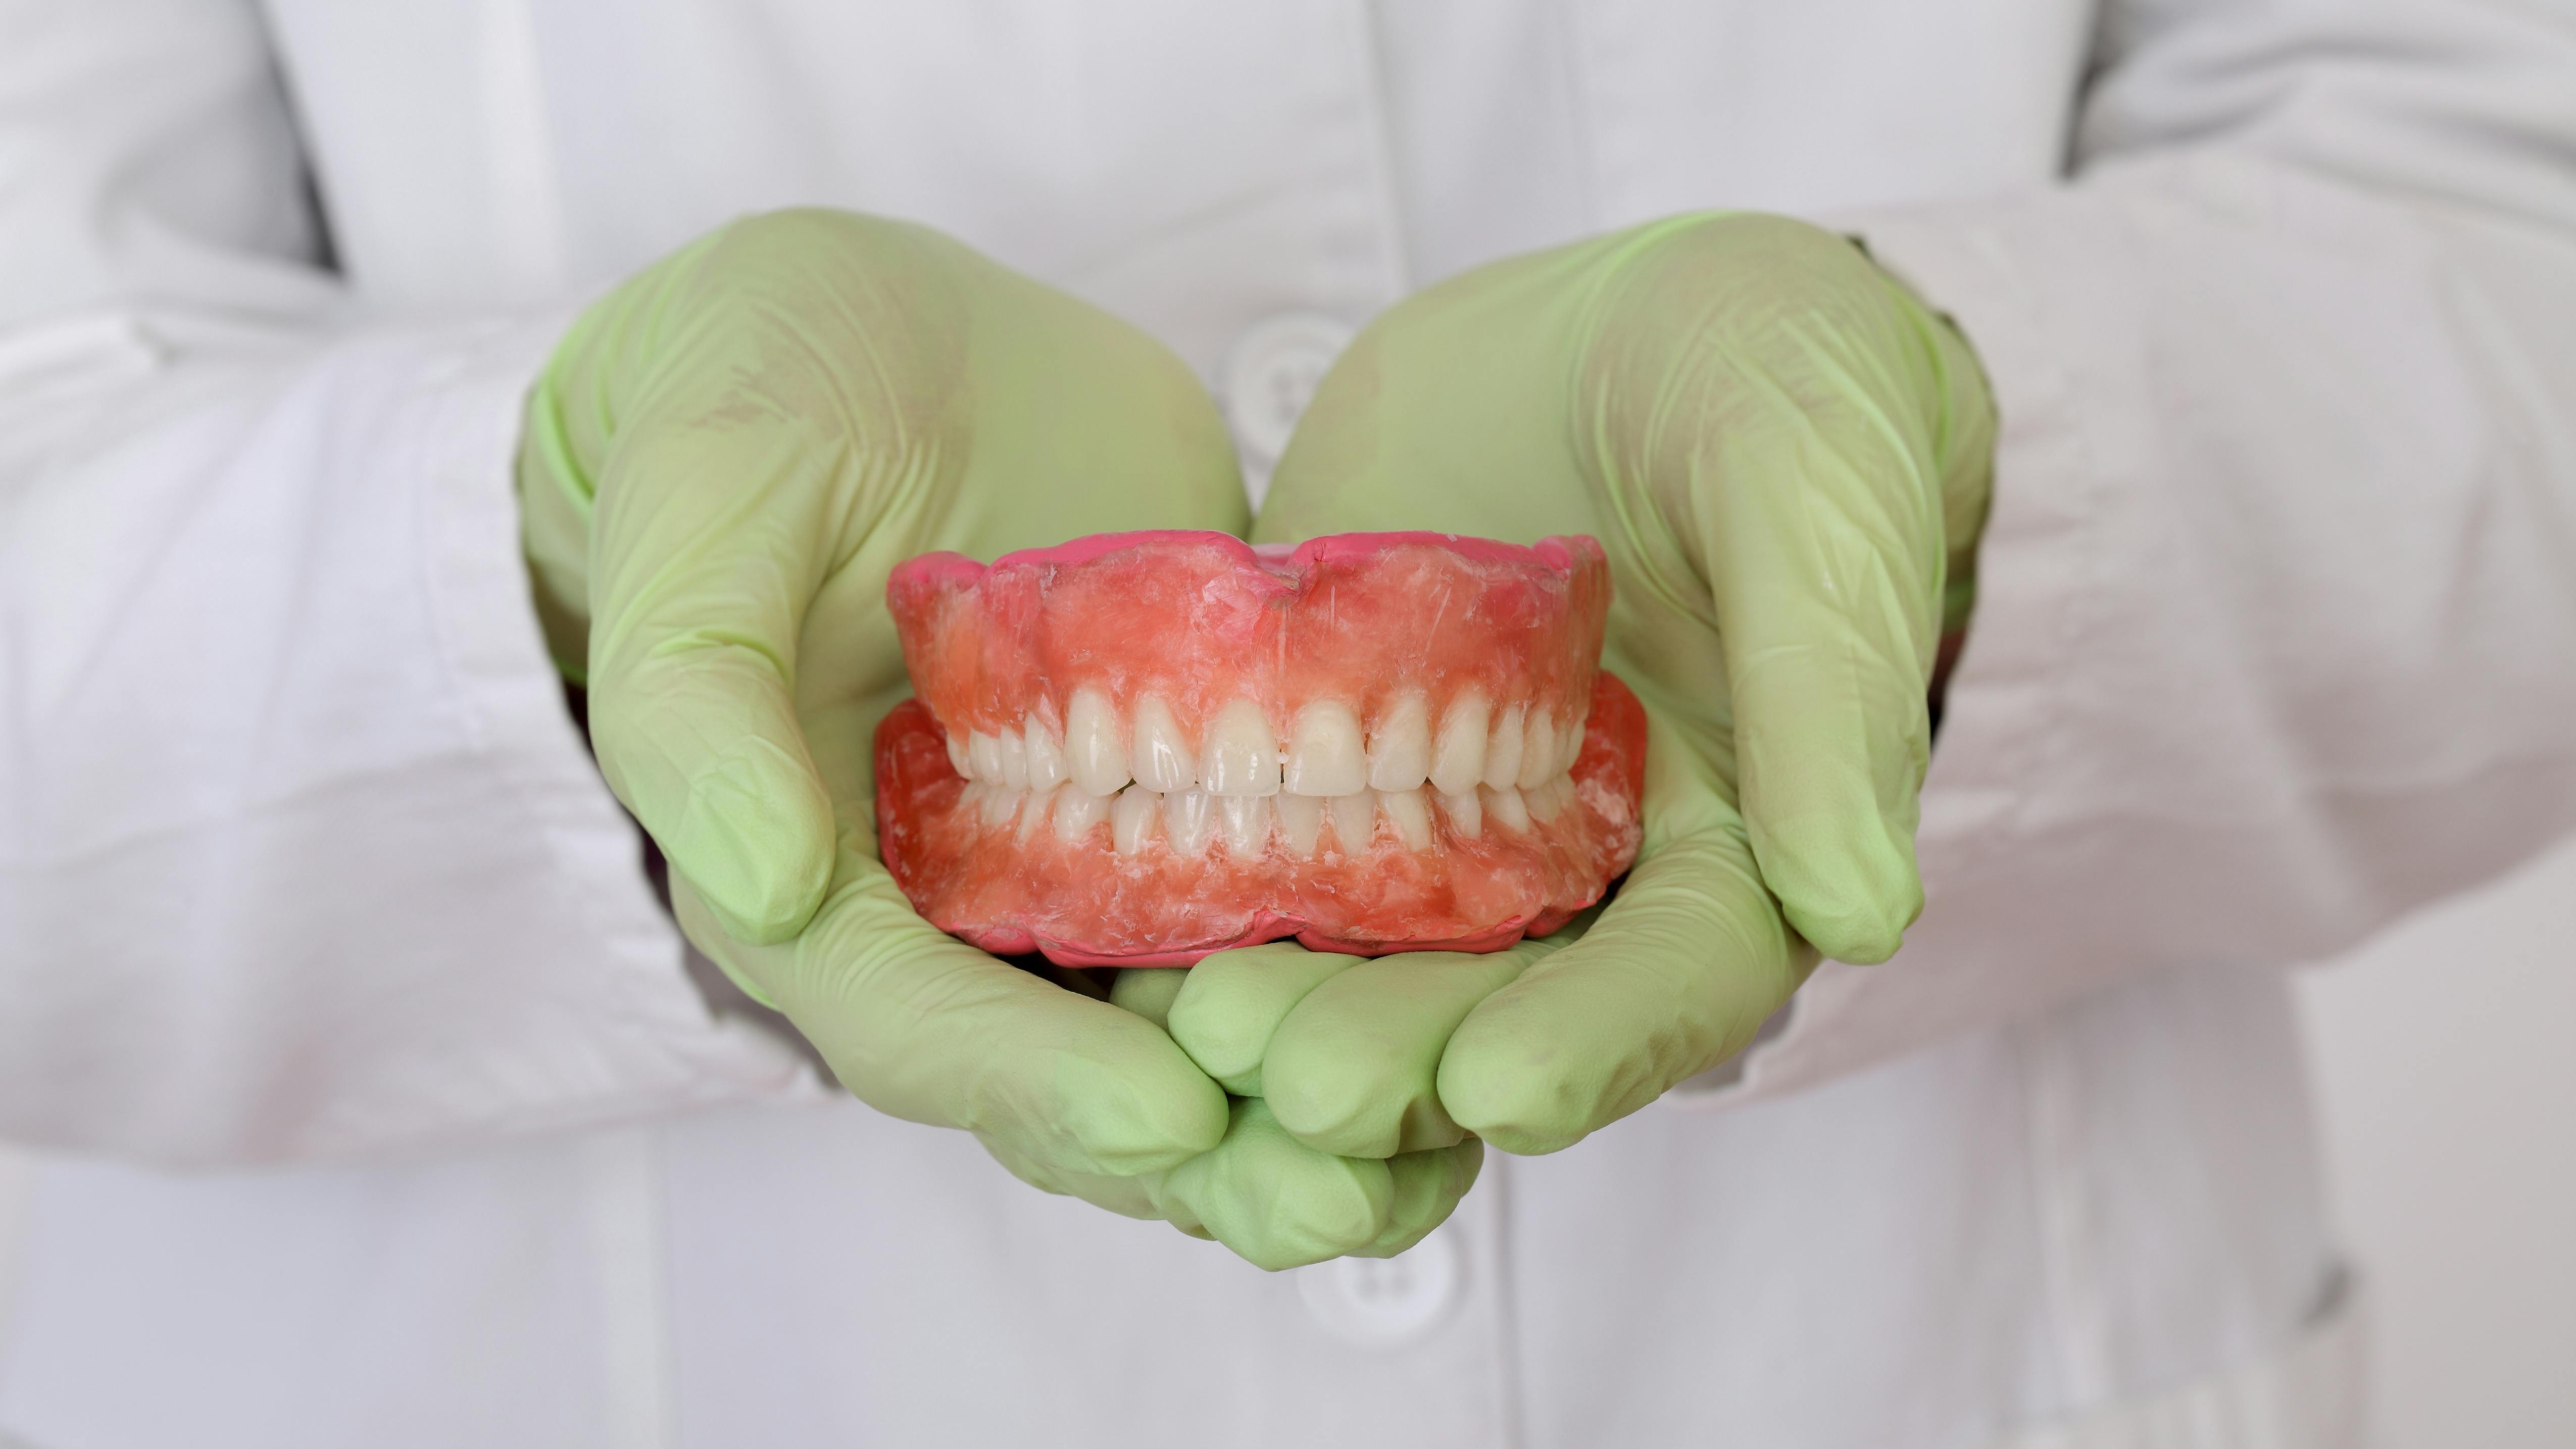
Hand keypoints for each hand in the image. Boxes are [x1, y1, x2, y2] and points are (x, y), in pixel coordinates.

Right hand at [517, 209, 1479, 1268]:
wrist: (885, 333)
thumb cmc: (759, 398)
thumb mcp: (704, 500)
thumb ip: (698, 695)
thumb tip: (753, 884)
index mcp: (812, 877)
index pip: (917, 1023)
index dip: (1037, 1082)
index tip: (1170, 1119)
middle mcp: (952, 909)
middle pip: (1072, 1078)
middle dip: (1208, 1156)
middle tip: (1345, 1199)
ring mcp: (1082, 864)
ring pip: (1189, 1034)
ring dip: (1305, 1111)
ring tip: (1440, 1164)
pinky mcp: (1192, 800)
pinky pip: (1275, 919)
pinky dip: (1362, 983)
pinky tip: (1480, 1014)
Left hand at [1206, 213, 1995, 1156]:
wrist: (1626, 316)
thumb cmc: (1769, 376)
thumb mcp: (1814, 487)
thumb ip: (1832, 688)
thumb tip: (1863, 912)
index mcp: (1736, 835)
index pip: (1678, 974)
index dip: (1598, 1041)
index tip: (1499, 1088)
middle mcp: (1578, 860)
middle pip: (1502, 997)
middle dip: (1403, 1053)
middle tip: (1294, 1089)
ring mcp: (1439, 809)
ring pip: (1367, 947)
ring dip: (1290, 1001)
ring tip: (1196, 1032)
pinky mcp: (1323, 744)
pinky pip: (1257, 833)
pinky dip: (1195, 887)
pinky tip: (1114, 927)